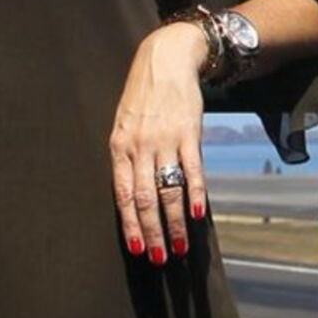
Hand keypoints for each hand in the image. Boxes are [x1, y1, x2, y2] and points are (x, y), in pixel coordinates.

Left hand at [109, 22, 209, 265]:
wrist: (164, 59)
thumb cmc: (142, 98)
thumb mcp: (125, 127)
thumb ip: (129, 161)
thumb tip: (137, 200)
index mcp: (119, 148)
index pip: (125, 195)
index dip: (131, 225)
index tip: (139, 250)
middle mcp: (140, 147)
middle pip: (147, 199)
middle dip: (153, 232)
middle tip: (161, 258)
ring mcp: (165, 140)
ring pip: (169, 190)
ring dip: (175, 222)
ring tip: (182, 247)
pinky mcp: (189, 133)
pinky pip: (192, 170)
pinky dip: (196, 194)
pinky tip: (198, 215)